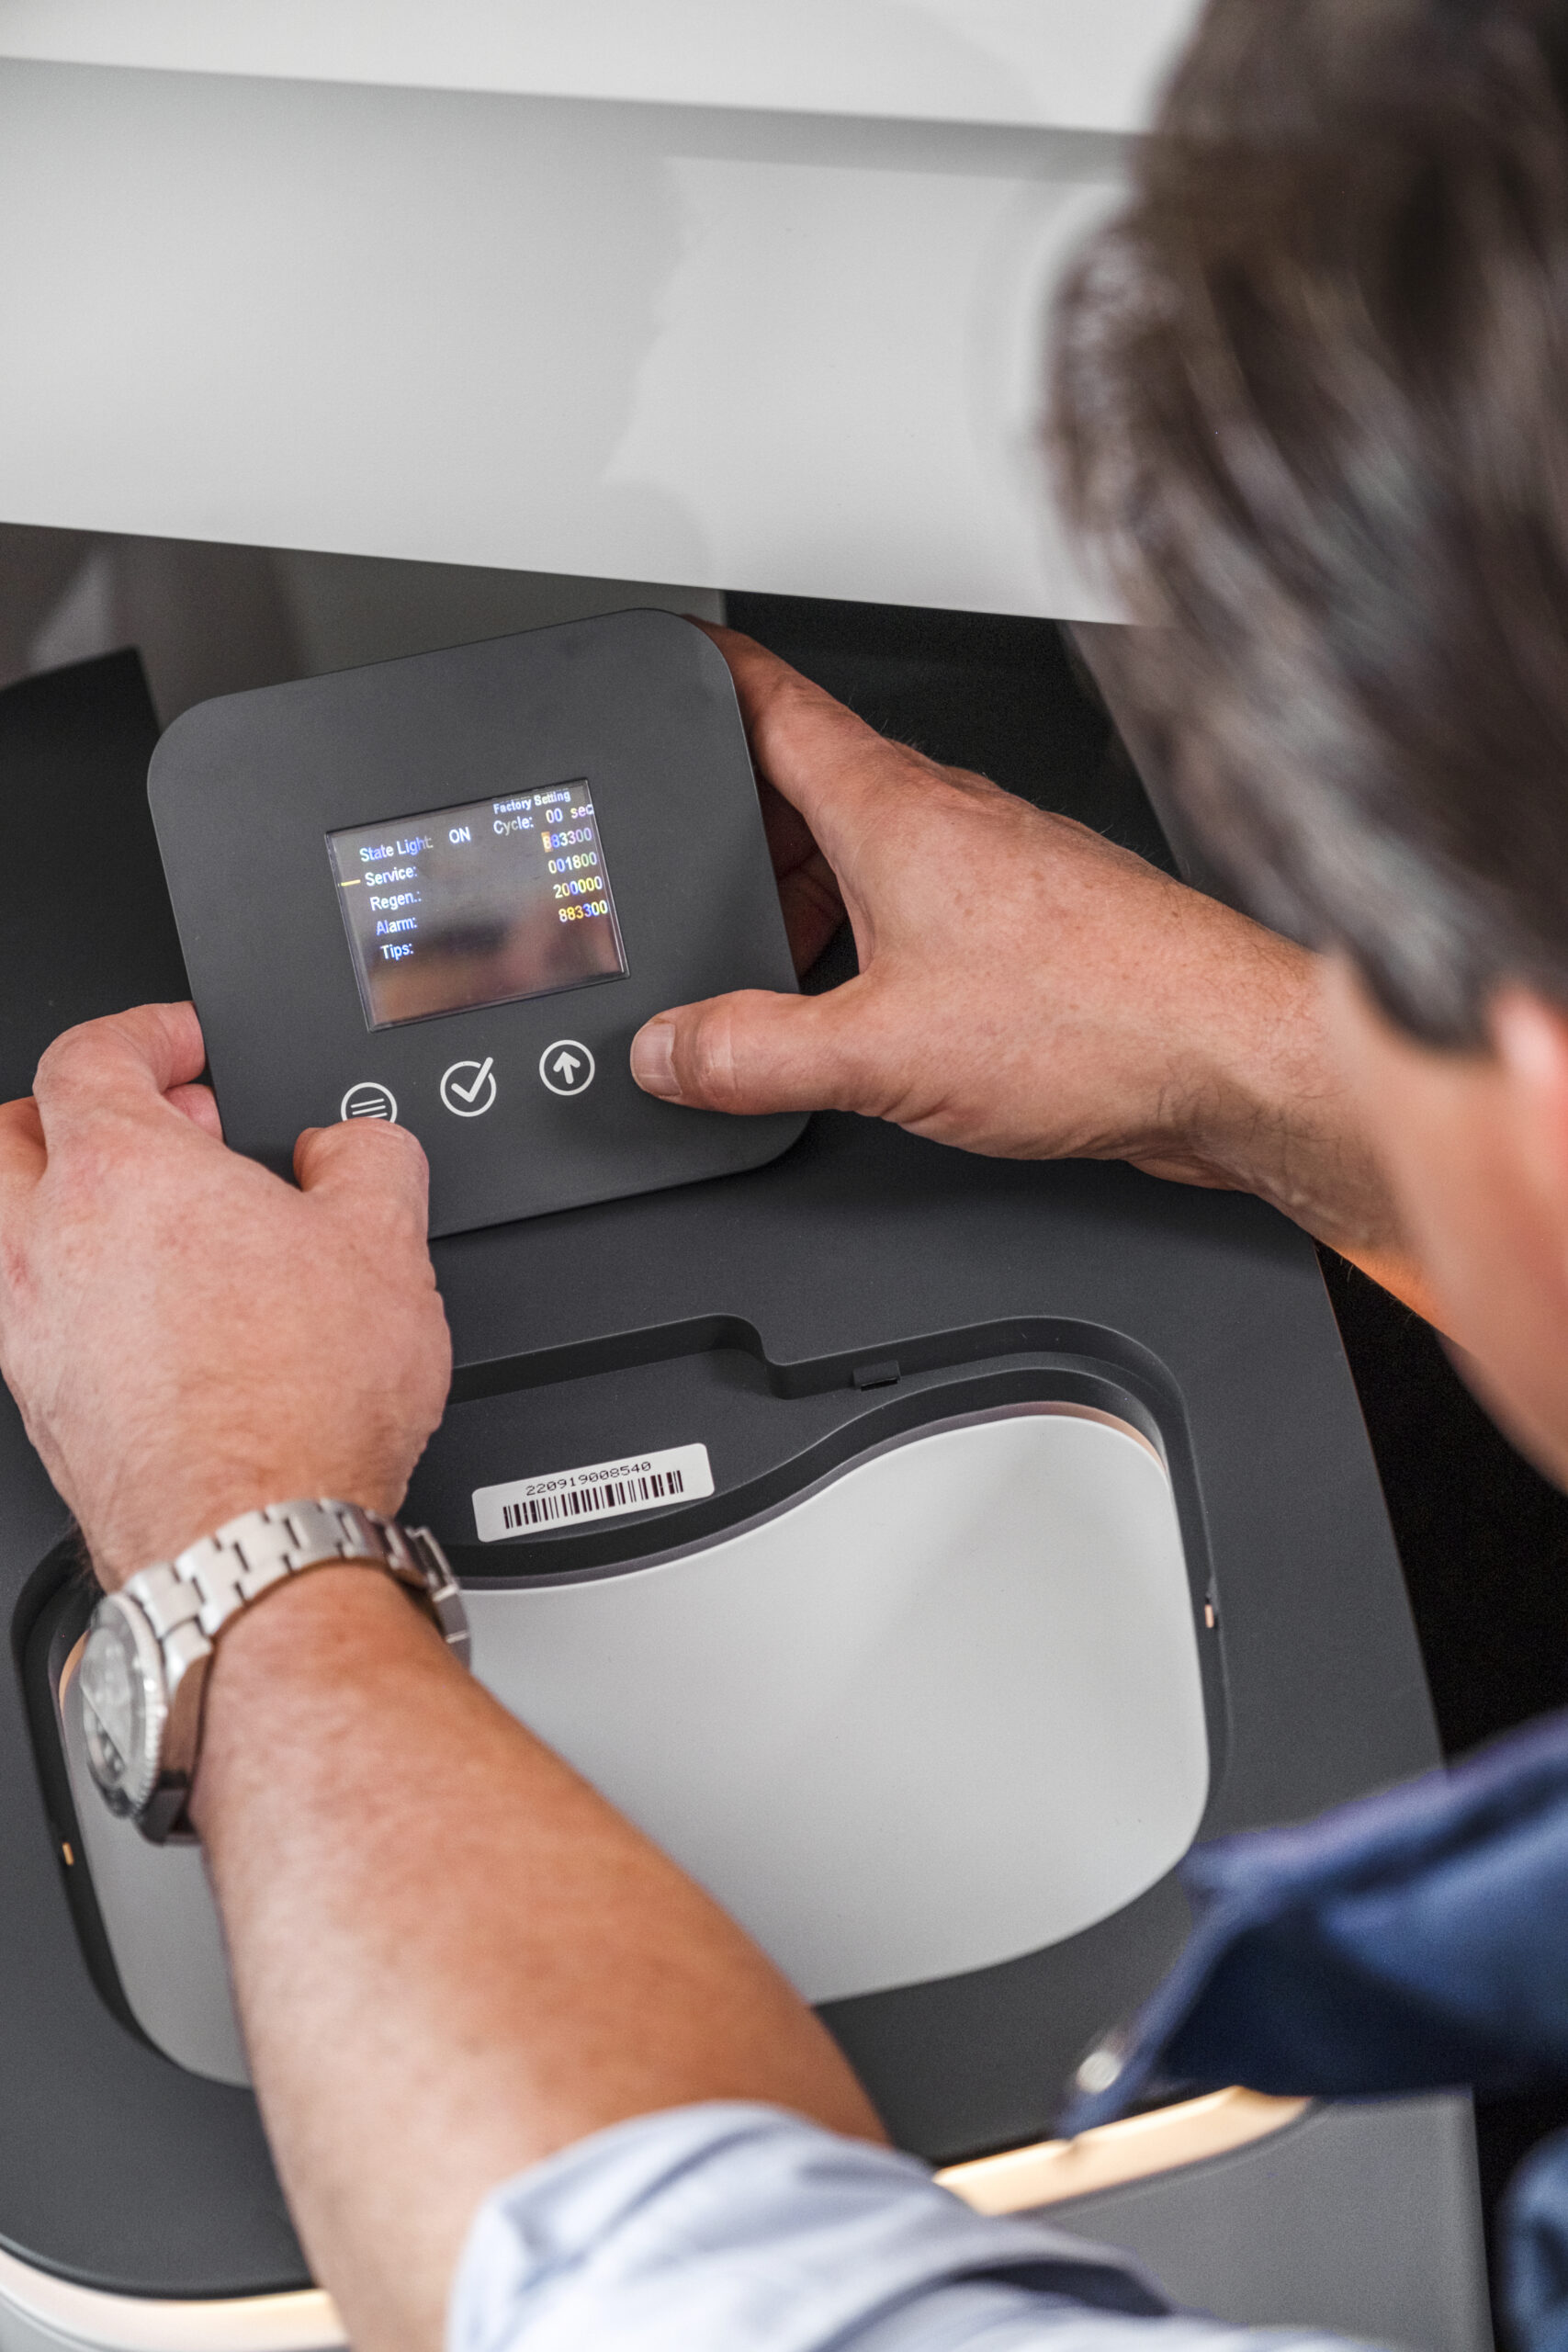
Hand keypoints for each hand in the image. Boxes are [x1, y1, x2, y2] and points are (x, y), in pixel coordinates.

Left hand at [0, 1003, 450, 1585]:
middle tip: (147, 1118)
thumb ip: (369, 1157)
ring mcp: (32, 1330)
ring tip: (140, 1215)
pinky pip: (28, 1312)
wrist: (253, 1539)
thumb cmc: (302, 1405)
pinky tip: (146, 1312)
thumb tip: (352, 1148)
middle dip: (67, 1108)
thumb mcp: (390, 1244)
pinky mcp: (41, 1405)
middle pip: (7, 1133)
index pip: (88, 1056)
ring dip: (57, 1200)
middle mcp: (49, 1245)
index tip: (183, 1045)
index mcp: (123, 1173)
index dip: (142, 1032)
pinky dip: (73, 1288)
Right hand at [632, 626, 1402, 1254]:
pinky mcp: (1034, 924)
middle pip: (808, 784)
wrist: (1233, 1058)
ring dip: (813, 894)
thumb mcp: (879, 1052)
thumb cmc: (1099, 1017)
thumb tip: (669, 1052)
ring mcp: (997, 864)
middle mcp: (949, 815)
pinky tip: (875, 1010)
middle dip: (740, 829)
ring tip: (776, 974)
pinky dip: (876, 937)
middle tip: (694, 884)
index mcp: (893, 806)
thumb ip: (754, 1053)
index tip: (664, 653)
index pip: (770, 697)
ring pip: (870, 849)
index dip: (704, 668)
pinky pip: (924, 906)